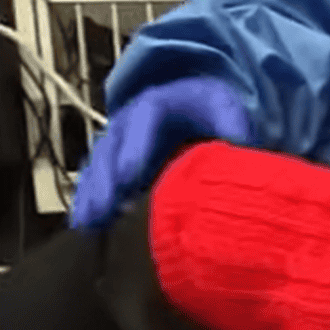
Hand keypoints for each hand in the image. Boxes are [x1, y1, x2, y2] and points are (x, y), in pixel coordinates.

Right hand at [69, 77, 252, 228]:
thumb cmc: (216, 117)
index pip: (145, 116)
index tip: (130, 174)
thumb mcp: (228, 111)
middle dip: (107, 177)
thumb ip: (234, 123)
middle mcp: (133, 122)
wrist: (203, 118)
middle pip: (114, 144)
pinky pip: (95, 182)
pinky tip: (85, 225)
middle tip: (106, 207)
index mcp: (162, 103)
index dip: (136, 145)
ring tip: (90, 222)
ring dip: (94, 194)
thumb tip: (243, 144)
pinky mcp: (115, 168)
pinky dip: (90, 202)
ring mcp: (120, 145)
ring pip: (99, 166)